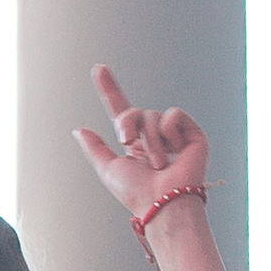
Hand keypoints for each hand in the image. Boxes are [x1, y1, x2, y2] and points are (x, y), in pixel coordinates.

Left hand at [72, 63, 209, 221]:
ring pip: (152, 114)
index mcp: (134, 144)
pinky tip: (175, 151)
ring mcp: (173, 135)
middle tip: (126, 141)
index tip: (98, 68)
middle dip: (126, 123)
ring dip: (150, 139)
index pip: (120, 111)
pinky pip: (174, 114)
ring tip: (159, 163)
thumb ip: (94, 149)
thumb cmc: (137, 193)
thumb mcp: (108, 169)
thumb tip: (79, 130)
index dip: (109, 90)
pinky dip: (169, 132)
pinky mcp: (191, 134)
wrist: (163, 202)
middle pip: (133, 111)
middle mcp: (153, 137)